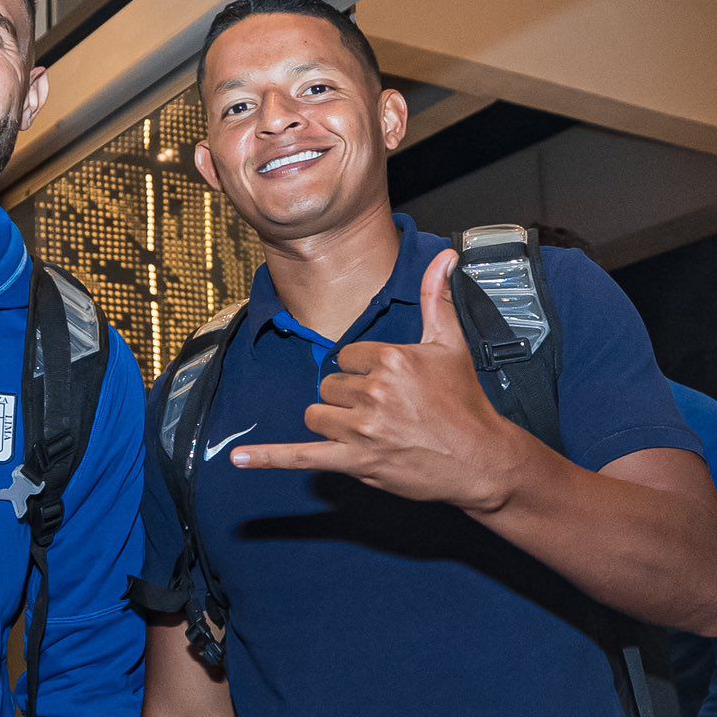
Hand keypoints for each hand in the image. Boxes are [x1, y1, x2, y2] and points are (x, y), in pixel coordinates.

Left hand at [232, 249, 520, 509]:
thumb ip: (438, 297)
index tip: (393, 385)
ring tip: (367, 431)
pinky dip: (268, 459)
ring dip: (332, 423)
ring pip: (316, 415)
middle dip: (349, 398)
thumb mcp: (452, 344)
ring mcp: (361, 429)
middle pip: (329, 387)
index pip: (348, 357)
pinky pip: (301, 457)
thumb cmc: (464, 402)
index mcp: (390, 359)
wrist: (479, 458)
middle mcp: (372, 392)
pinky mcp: (354, 461)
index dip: (366, 371)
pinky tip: (238, 459)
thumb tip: (446, 256)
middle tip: (386, 412)